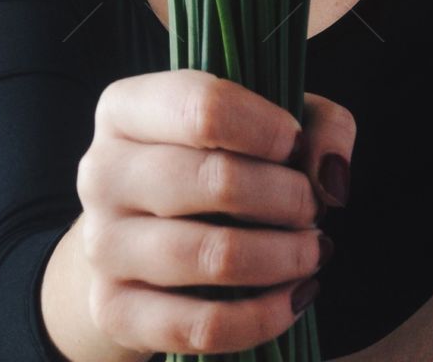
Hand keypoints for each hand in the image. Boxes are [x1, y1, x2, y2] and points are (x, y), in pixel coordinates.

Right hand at [75, 69, 355, 355]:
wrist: (139, 239)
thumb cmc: (215, 161)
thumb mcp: (266, 121)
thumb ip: (317, 124)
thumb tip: (331, 178)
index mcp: (127, 108)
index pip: (203, 107)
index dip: (268, 129)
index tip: (297, 147)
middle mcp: (102, 171)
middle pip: (214, 180)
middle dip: (286, 197)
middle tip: (313, 207)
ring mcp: (102, 245)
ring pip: (210, 255)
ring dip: (282, 256)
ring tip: (313, 250)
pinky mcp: (114, 311)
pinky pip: (199, 326)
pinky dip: (262, 316)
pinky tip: (295, 297)